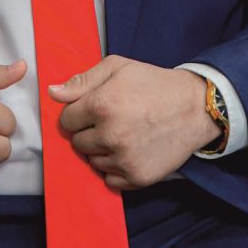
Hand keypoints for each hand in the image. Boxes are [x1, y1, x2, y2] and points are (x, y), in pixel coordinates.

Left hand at [49, 56, 220, 190]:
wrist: (194, 108)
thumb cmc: (154, 84)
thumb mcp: (118, 68)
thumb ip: (82, 80)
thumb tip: (52, 93)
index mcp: (102, 105)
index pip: (66, 120)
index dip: (78, 112)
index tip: (95, 107)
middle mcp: (111, 135)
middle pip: (77, 143)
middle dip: (89, 131)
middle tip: (113, 119)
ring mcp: (124, 159)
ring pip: (92, 162)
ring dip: (102, 150)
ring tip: (125, 132)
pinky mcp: (137, 177)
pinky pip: (109, 179)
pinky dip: (116, 167)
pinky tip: (132, 149)